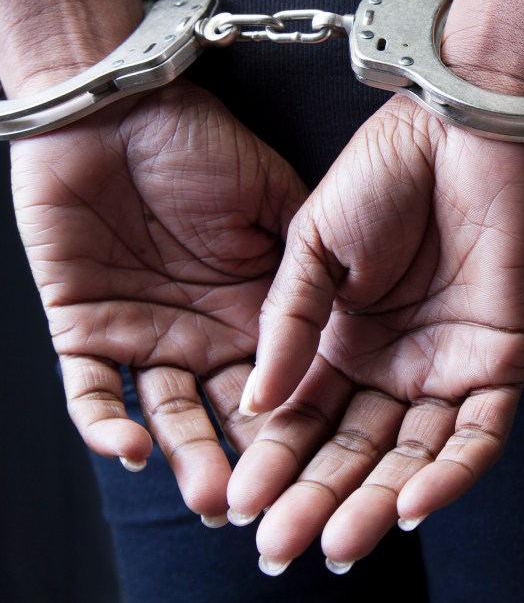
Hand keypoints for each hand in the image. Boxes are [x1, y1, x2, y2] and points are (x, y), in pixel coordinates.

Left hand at [10, 81, 307, 521]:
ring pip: (163, 415)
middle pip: (224, 414)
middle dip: (244, 461)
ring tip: (210, 495)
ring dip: (184, 456)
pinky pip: (88, 392)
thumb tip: (356, 317)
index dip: (297, 427)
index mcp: (251, 310)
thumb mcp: (276, 201)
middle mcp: (201, 333)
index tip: (322, 467)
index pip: (279, 383)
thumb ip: (309, 263)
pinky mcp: (81, 327)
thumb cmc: (200, 143)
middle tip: (265, 503)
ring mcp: (141, 334)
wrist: (118, 105)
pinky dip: (104, 424)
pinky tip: (131, 448)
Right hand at [226, 94, 523, 572]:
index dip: (273, 462)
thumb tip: (257, 407)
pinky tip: (412, 507)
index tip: (238, 501)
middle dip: (318, 497)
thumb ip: (287, 325)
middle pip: (355, 450)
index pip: (305, 420)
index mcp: (342, 341)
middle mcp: (394, 364)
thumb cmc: (385, 173)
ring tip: (339, 543)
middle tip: (281, 545)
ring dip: (379, 502)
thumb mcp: (313, 248)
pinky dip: (451, 473)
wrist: (460, 129)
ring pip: (414, 455)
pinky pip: (480, 434)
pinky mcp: (501, 361)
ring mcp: (448, 366)